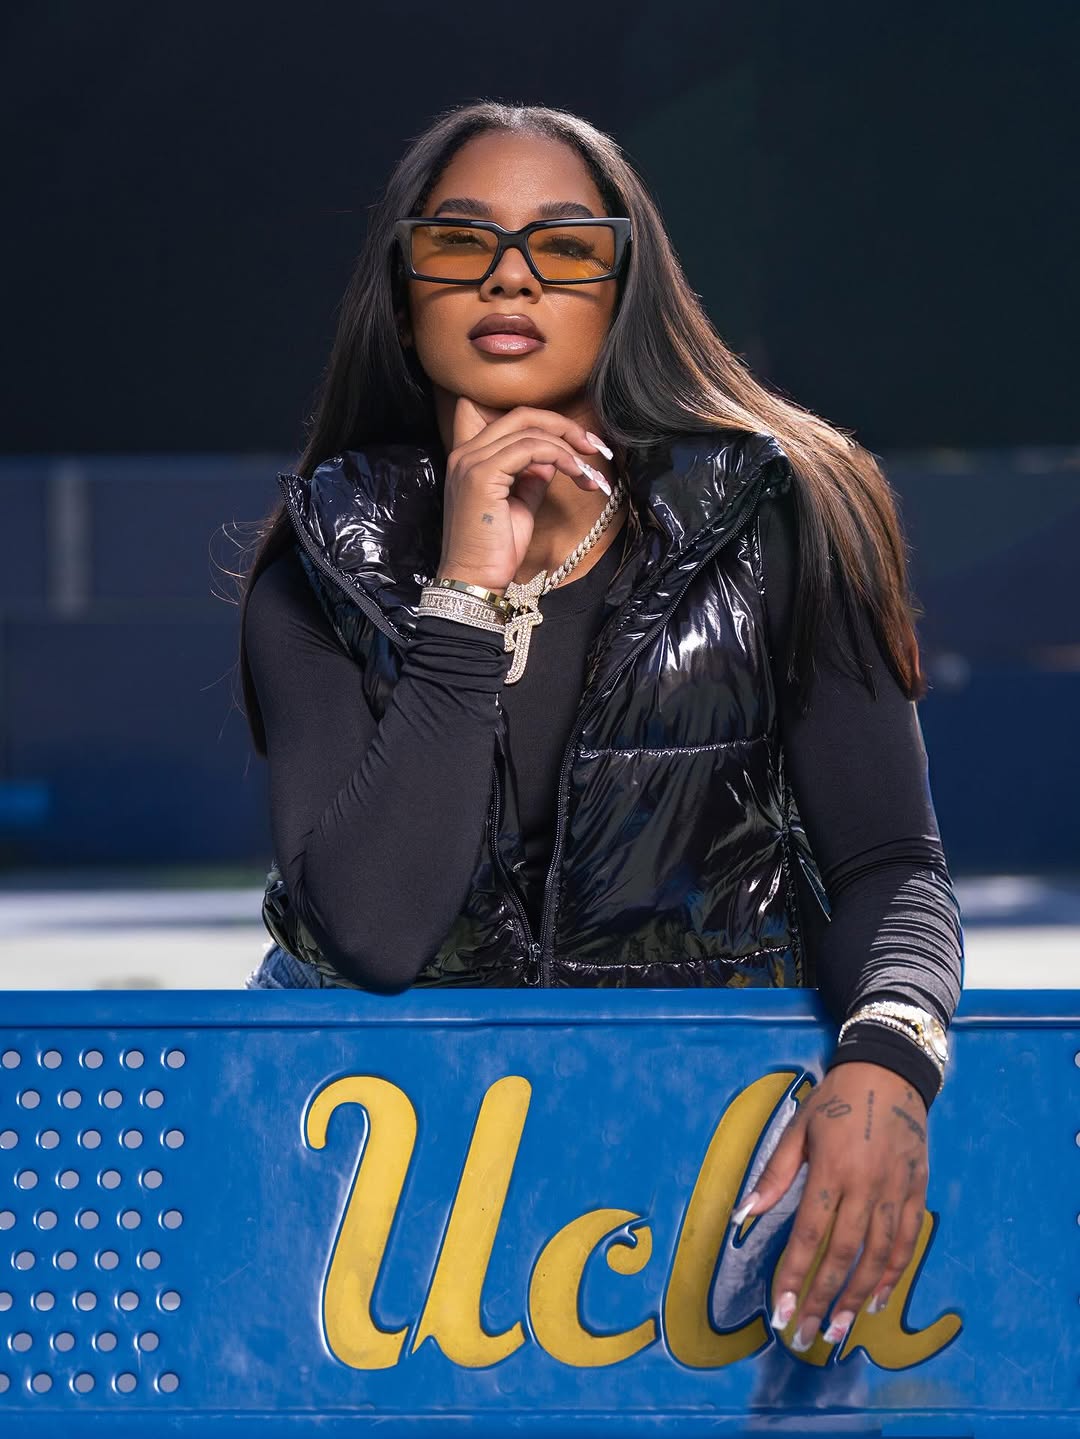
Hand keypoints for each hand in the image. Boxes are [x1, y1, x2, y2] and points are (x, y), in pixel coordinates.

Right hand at [437, 396, 609, 592]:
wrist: (475, 580)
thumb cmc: (495, 550)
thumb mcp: (520, 504)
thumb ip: (533, 477)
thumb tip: (554, 459)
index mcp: (471, 458)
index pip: (511, 420)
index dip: (548, 423)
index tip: (579, 443)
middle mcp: (466, 453)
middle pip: (522, 416)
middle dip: (564, 427)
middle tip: (594, 447)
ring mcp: (471, 461)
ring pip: (529, 430)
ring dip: (568, 447)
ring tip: (589, 472)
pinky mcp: (482, 475)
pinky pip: (531, 449)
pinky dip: (560, 457)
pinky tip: (576, 473)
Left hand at [740, 1062, 928, 1351]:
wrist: (890, 1072)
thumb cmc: (836, 1101)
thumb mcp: (798, 1130)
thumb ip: (774, 1175)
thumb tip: (743, 1214)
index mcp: (832, 1170)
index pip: (808, 1234)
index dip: (793, 1275)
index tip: (780, 1310)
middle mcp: (867, 1186)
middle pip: (844, 1254)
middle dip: (822, 1298)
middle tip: (807, 1334)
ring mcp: (897, 1190)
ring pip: (879, 1256)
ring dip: (858, 1296)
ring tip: (839, 1329)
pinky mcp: (918, 1190)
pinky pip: (908, 1241)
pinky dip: (894, 1273)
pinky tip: (877, 1298)